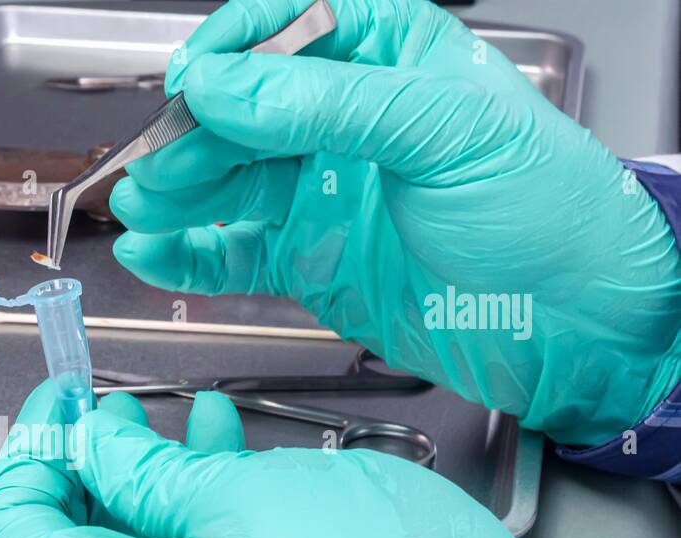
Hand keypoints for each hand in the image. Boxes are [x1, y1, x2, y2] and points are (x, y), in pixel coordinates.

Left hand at [0, 381, 589, 537]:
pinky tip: (229, 468)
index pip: (15, 536)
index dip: (30, 455)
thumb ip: (152, 475)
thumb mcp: (259, 498)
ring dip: (141, 494)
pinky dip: (184, 534)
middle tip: (112, 413)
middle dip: (80, 473)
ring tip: (186, 420)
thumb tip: (94, 451)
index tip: (62, 402)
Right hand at [110, 0, 680, 445]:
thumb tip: (226, 87)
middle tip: (153, 166)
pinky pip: (237, 254)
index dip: (230, 52)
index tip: (192, 84)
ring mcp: (325, 194)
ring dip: (178, 195)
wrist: (580, 325)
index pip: (286, 29)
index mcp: (388, 57)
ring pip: (229, 185)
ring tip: (139, 206)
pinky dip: (193, 256)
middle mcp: (347, 122)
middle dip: (190, 137)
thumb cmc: (548, 209)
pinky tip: (158, 254)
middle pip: (241, 114)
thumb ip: (327, 107)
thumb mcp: (442, 134)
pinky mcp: (313, 262)